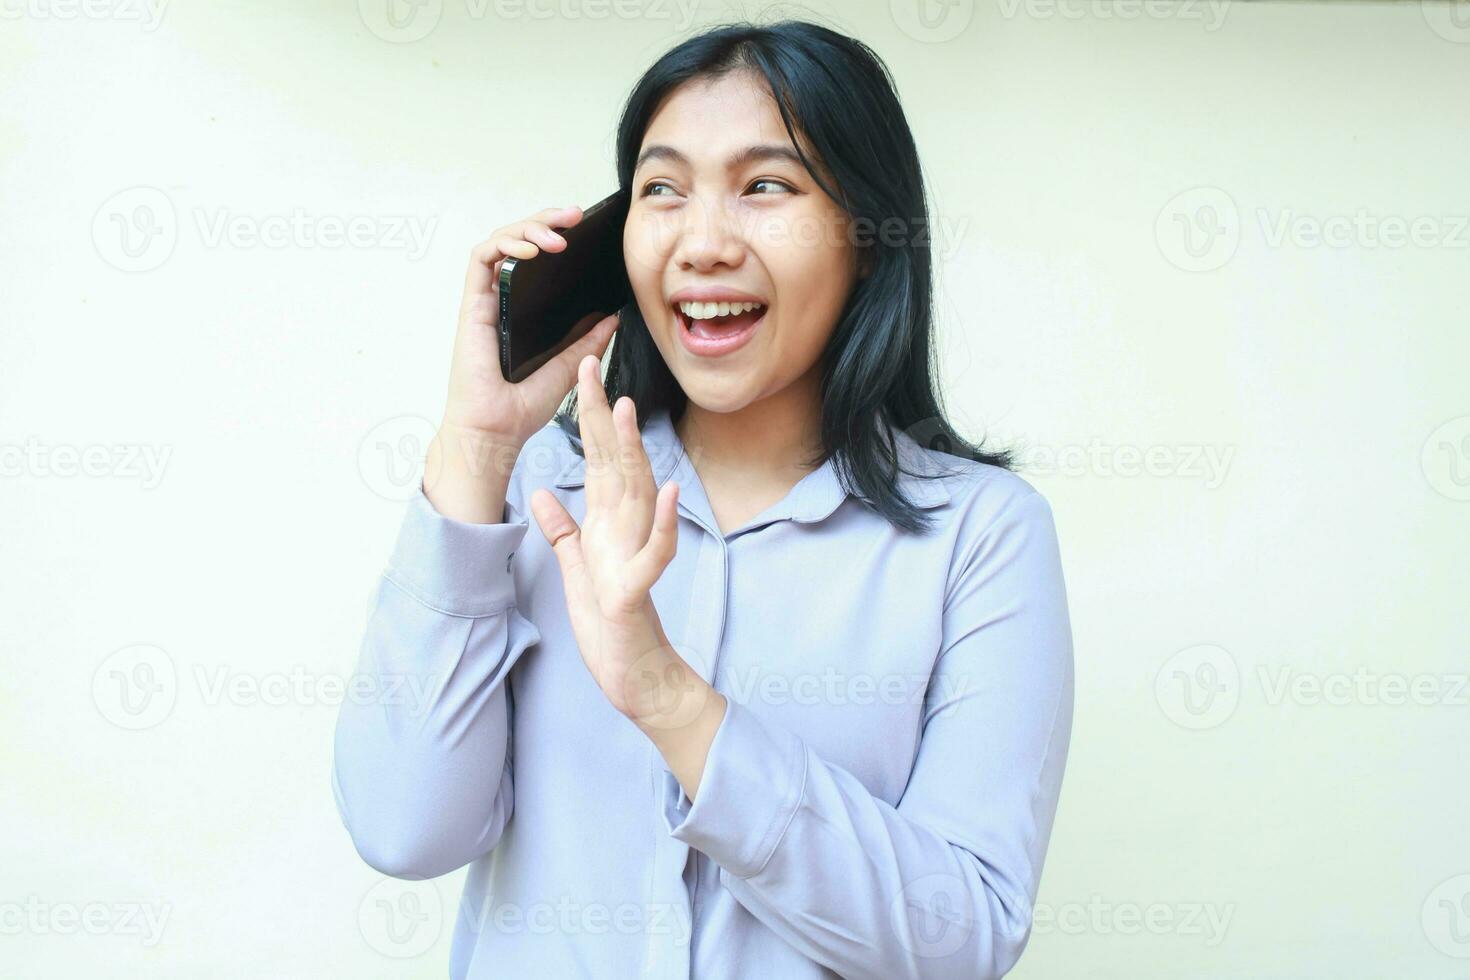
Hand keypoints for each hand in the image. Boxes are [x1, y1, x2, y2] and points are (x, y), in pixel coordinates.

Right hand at [442, 205, 620, 446]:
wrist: (498, 430)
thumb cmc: (523, 406)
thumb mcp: (570, 366)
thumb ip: (588, 340)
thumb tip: (613, 316)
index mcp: (522, 311)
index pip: (536, 260)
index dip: (556, 236)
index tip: (584, 230)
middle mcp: (501, 300)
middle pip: (519, 243)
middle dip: (546, 220)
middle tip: (575, 215)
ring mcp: (485, 301)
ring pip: (500, 243)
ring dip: (529, 227)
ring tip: (558, 233)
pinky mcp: (471, 305)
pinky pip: (482, 259)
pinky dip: (506, 245)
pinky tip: (532, 248)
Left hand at [528, 356, 709, 728]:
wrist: (632, 671)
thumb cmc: (609, 621)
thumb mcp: (576, 566)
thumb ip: (562, 528)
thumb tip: (542, 493)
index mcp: (607, 521)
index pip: (596, 458)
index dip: (587, 415)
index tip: (580, 371)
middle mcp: (626, 529)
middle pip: (616, 462)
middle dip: (603, 416)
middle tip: (593, 365)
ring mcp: (635, 554)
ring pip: (639, 494)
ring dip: (634, 453)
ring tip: (626, 411)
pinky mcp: (637, 588)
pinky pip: (655, 553)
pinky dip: (665, 524)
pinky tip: (672, 493)